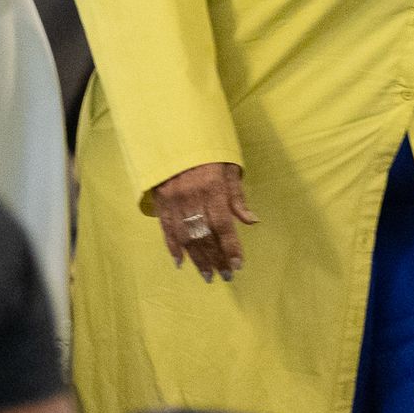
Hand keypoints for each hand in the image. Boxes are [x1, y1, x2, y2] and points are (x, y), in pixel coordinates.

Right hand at [150, 162, 256, 282]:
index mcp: (213, 188)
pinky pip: (166, 229)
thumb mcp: (229, 167)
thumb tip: (252, 221)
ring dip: (197, 259)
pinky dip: (172, 247)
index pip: (224, 225)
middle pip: (205, 235)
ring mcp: (174, 201)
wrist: (175, 136)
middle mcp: (192, 197)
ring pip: (186, 237)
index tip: (238, 265)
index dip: (231, 248)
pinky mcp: (161, 201)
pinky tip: (180, 263)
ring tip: (207, 276)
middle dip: (216, 258)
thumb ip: (237, 196)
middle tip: (224, 276)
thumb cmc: (209, 152)